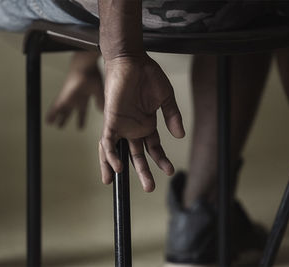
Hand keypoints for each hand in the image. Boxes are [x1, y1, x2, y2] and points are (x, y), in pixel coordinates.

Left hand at [46, 65, 103, 128]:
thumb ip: (100, 102)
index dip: (81, 119)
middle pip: (69, 111)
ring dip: (57, 118)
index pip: (82, 111)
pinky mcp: (63, 97)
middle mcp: (75, 99)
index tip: (80, 126)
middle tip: (60, 126)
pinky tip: (48, 121)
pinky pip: (55, 108)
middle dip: (65, 118)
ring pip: (61, 110)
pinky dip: (52, 115)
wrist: (84, 67)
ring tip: (52, 124)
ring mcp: (68, 98)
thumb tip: (102, 111)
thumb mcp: (99, 92)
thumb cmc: (92, 75)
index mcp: (84, 98)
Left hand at [99, 54, 184, 191]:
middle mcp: (133, 128)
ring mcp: (121, 125)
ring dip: (120, 167)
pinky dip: (110, 154)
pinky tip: (117, 166)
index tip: (170, 171)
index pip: (153, 148)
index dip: (161, 161)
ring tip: (118, 183)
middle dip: (143, 172)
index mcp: (146, 125)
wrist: (131, 60)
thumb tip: (180, 136)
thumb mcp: (166, 98)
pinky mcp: (111, 120)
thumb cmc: (147, 76)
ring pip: (118, 152)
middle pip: (137, 155)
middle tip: (150, 188)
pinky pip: (107, 141)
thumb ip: (173, 116)